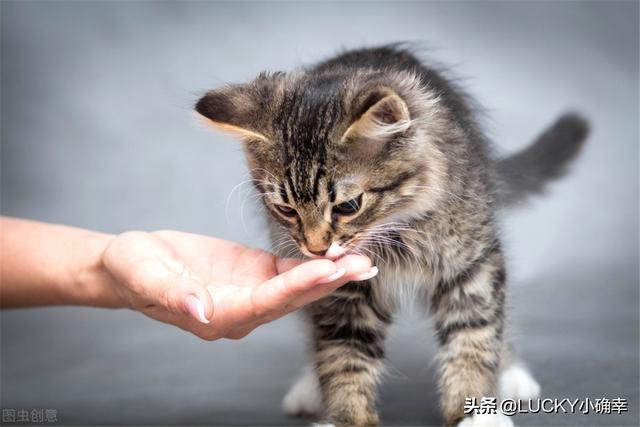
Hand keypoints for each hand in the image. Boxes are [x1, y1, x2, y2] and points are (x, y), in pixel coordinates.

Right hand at [101, 230, 374, 339]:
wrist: (131, 264)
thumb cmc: (133, 270)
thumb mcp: (144, 276)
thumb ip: (173, 295)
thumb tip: (200, 311)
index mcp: (218, 315)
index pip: (265, 302)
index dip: (298, 286)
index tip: (328, 269)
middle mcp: (241, 310)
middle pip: (291, 298)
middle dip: (328, 282)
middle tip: (362, 265)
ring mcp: (251, 293)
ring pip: (297, 287)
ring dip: (330, 275)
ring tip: (363, 261)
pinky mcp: (255, 274)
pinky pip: (289, 271)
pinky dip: (314, 263)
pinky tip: (340, 255)